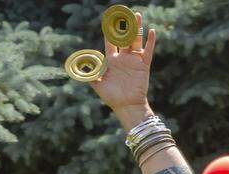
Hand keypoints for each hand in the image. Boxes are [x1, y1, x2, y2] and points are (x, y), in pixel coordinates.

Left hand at [90, 11, 156, 128]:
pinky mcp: (143, 65)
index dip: (109, 31)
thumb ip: (89, 74)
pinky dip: (150, 41)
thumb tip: (76, 67)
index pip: (110, 42)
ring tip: (137, 15)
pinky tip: (151, 31)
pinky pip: (148, 51)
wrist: (126, 106)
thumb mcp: (97, 84)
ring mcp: (134, 61)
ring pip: (136, 41)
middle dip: (124, 25)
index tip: (109, 19)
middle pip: (124, 38)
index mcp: (112, 60)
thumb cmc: (111, 96)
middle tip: (125, 12)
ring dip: (137, 28)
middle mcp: (123, 58)